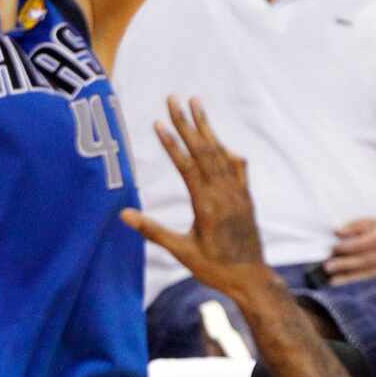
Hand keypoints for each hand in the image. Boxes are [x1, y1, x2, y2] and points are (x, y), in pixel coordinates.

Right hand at [121, 98, 266, 289]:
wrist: (251, 278)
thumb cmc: (214, 268)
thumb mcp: (181, 252)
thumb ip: (153, 231)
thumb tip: (124, 215)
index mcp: (206, 205)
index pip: (186, 166)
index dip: (171, 143)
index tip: (158, 122)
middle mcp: (223, 193)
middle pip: (203, 150)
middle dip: (187, 122)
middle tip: (174, 98)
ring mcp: (237, 192)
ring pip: (220, 153)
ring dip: (206, 127)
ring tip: (196, 103)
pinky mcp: (245, 196)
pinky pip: (237, 166)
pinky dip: (226, 150)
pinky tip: (220, 142)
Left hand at [325, 216, 375, 283]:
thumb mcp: (372, 222)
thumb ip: (354, 226)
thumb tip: (337, 231)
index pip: (365, 243)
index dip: (349, 246)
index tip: (334, 247)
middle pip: (364, 260)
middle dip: (345, 264)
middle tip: (328, 266)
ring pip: (365, 272)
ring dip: (346, 276)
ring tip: (330, 279)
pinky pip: (366, 277)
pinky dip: (351, 280)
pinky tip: (337, 282)